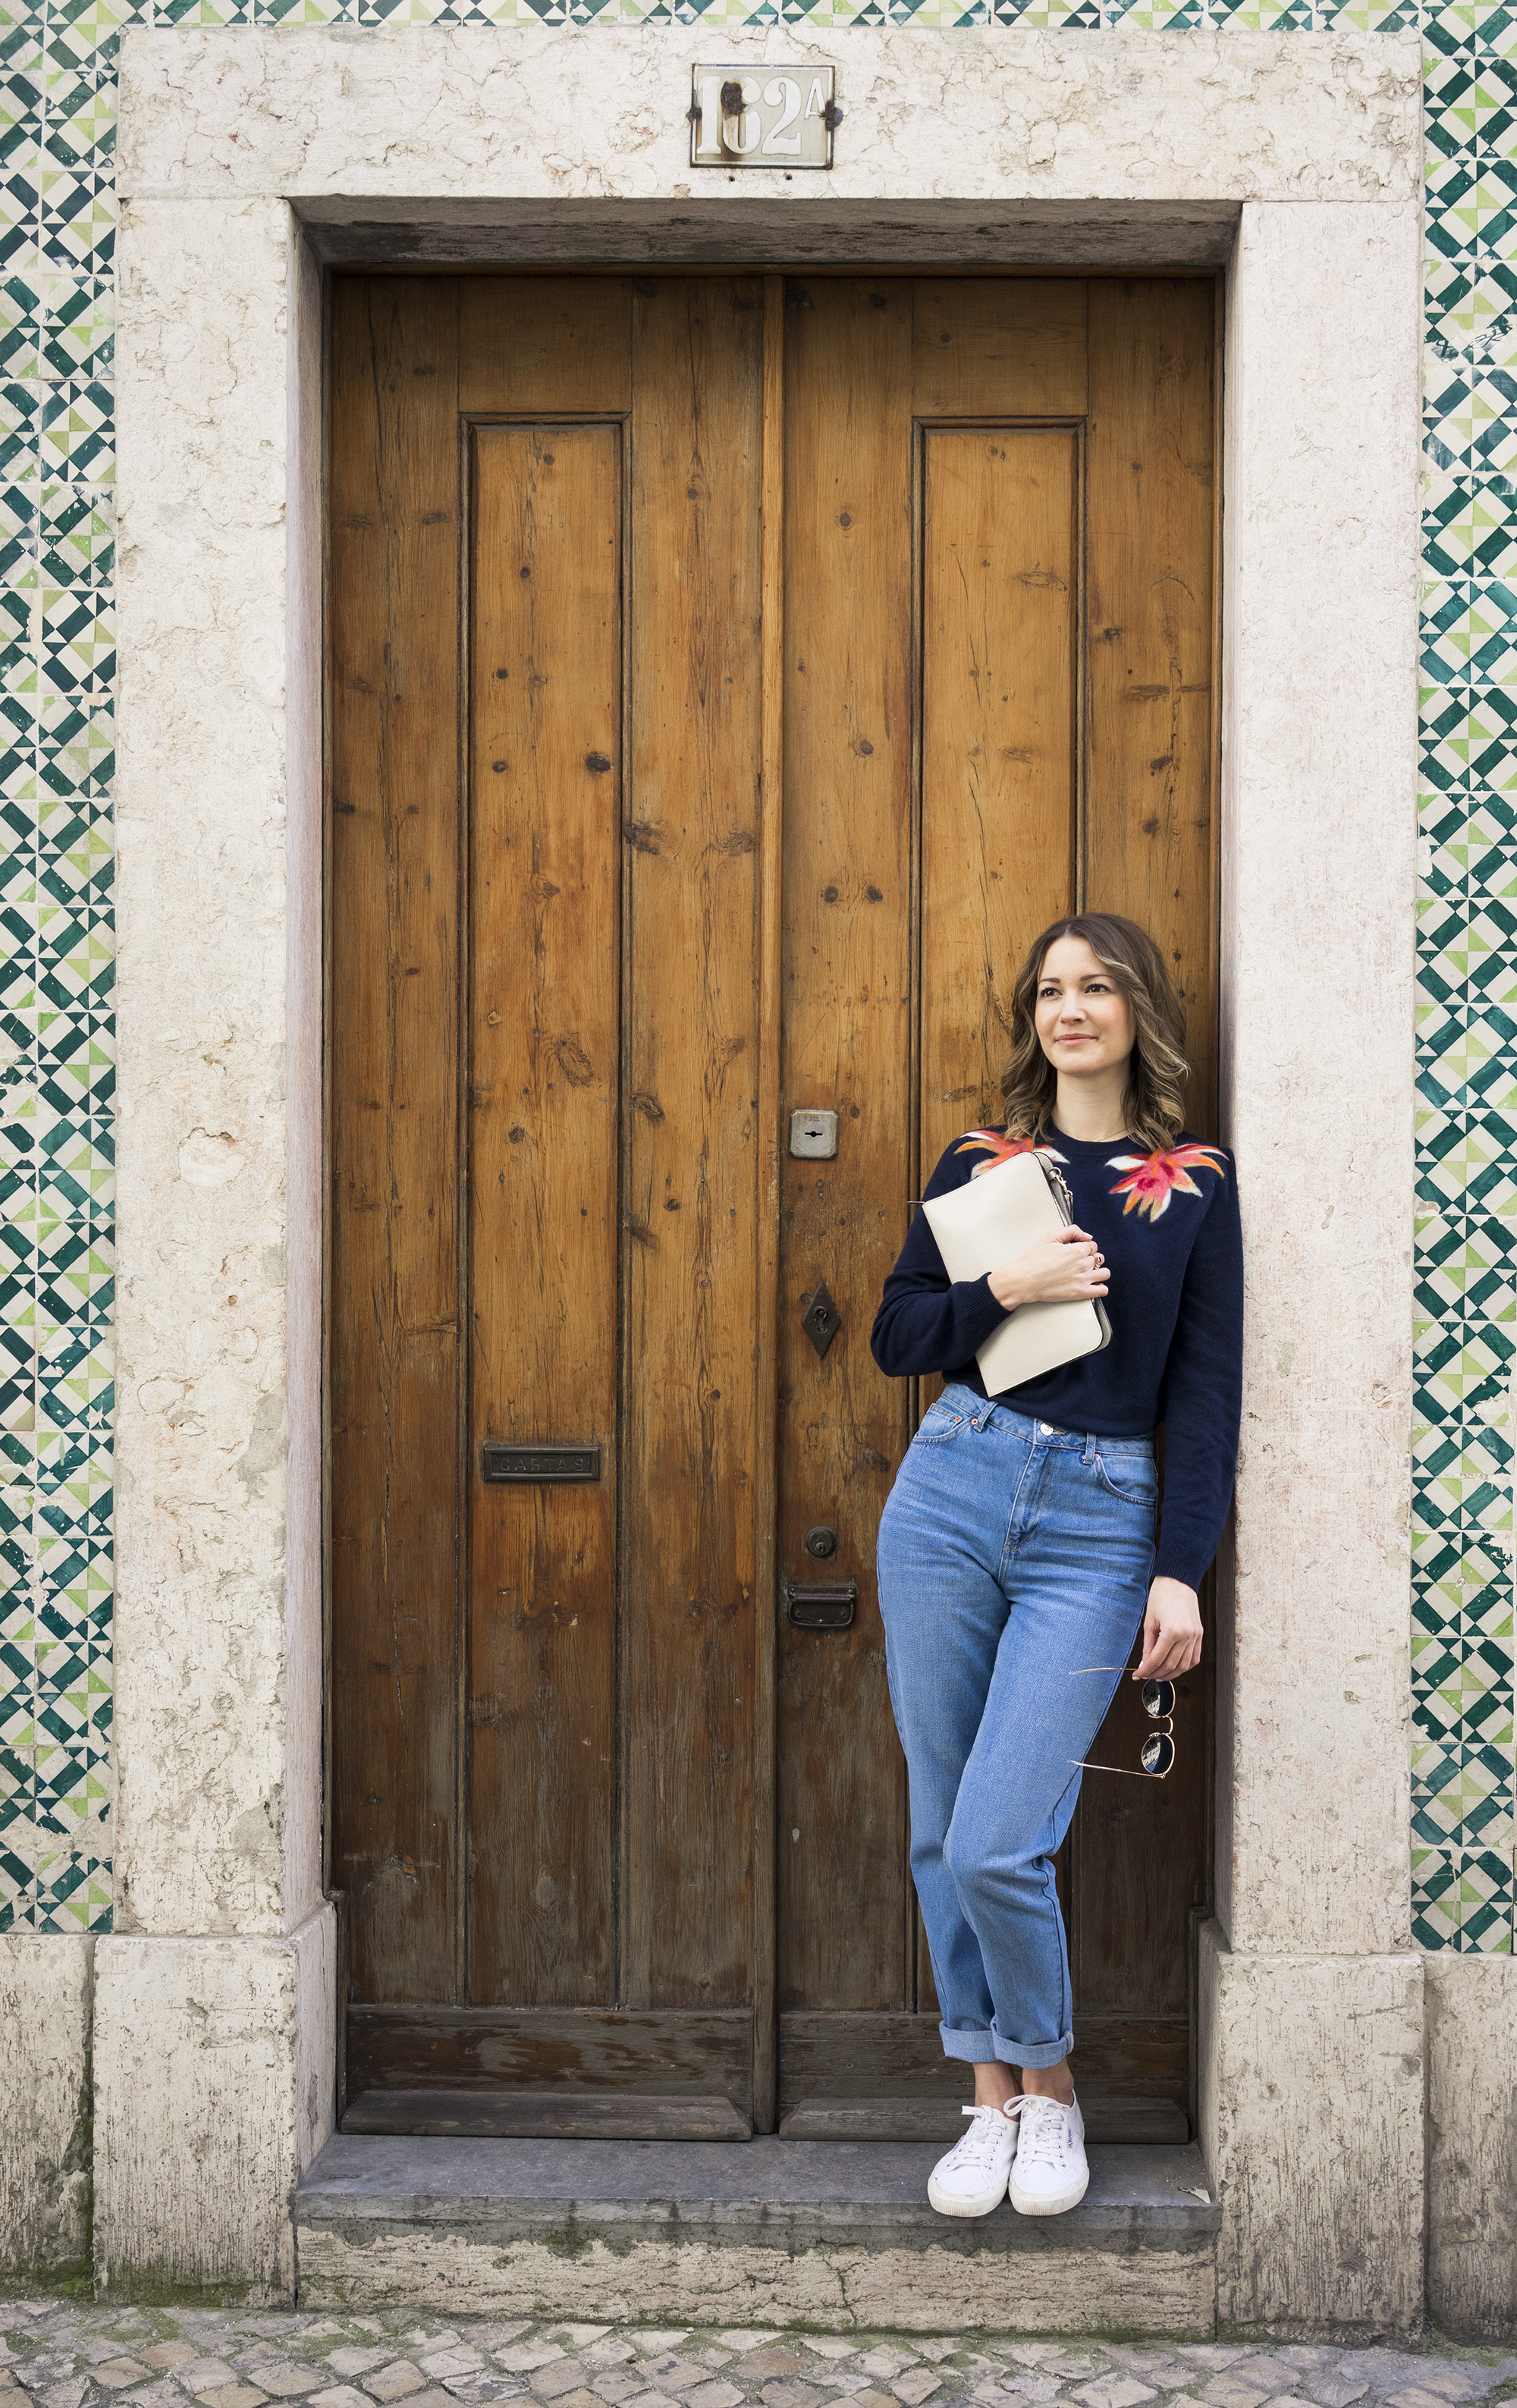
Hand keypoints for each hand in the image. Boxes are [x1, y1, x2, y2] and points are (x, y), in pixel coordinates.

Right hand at [987, 1224, 1108, 1311]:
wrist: (1023, 1281)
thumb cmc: (1033, 1261)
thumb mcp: (1050, 1237)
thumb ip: (1071, 1231)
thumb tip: (1087, 1236)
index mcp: (1077, 1250)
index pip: (1093, 1245)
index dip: (1085, 1247)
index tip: (1078, 1251)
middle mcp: (1083, 1264)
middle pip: (1098, 1258)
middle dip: (1091, 1258)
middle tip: (1079, 1262)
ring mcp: (1083, 1279)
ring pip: (1104, 1273)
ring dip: (1098, 1271)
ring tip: (1087, 1273)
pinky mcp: (1080, 1293)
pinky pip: (1102, 1290)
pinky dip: (1100, 1287)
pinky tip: (1091, 1284)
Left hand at [1135, 1577, 1201, 1678]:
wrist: (1178, 1580)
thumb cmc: (1162, 1595)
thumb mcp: (1149, 1621)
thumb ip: (1148, 1645)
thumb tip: (1145, 1663)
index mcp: (1172, 1631)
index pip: (1157, 1659)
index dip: (1146, 1670)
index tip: (1137, 1675)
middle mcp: (1187, 1636)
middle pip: (1171, 1665)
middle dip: (1156, 1674)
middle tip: (1146, 1675)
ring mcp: (1196, 1636)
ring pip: (1185, 1665)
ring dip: (1171, 1674)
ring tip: (1159, 1674)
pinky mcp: (1200, 1634)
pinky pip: (1194, 1658)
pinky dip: (1185, 1666)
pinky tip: (1174, 1667)